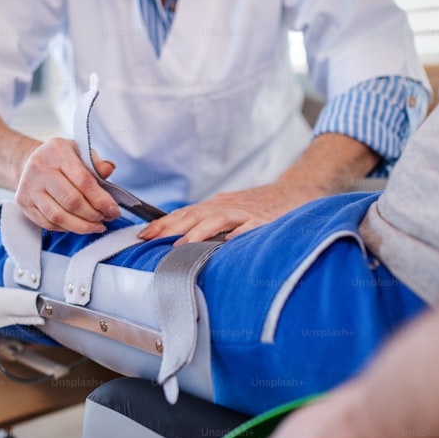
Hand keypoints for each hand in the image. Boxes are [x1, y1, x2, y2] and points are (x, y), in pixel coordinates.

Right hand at [15, 137, 120, 233]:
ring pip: (58, 216)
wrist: (32, 161)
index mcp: (58, 152)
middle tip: (106, 218)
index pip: (83, 181)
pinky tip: (79, 226)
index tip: (114, 210)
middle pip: (71, 201)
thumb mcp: (80, 151)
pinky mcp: (24, 202)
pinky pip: (48, 223)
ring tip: (96, 226)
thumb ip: (96, 162)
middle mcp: (40, 168)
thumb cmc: (61, 158)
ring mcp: (29, 187)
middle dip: (93, 215)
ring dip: (81, 226)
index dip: (101, 200)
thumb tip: (109, 169)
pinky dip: (67, 228)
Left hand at [138, 182, 303, 243]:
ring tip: (180, 246)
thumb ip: (209, 223)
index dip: (162, 224)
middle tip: (150, 239)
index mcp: (217, 206)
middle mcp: (227, 206)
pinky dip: (238, 235)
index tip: (143, 235)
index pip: (184, 213)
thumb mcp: (230, 210)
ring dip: (197, 233)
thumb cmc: (260, 206)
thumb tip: (180, 240)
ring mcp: (245, 213)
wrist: (296, 191)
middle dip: (169, 227)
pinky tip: (226, 244)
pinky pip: (250, 228)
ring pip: (217, 219)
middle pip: (194, 215)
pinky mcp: (265, 221)